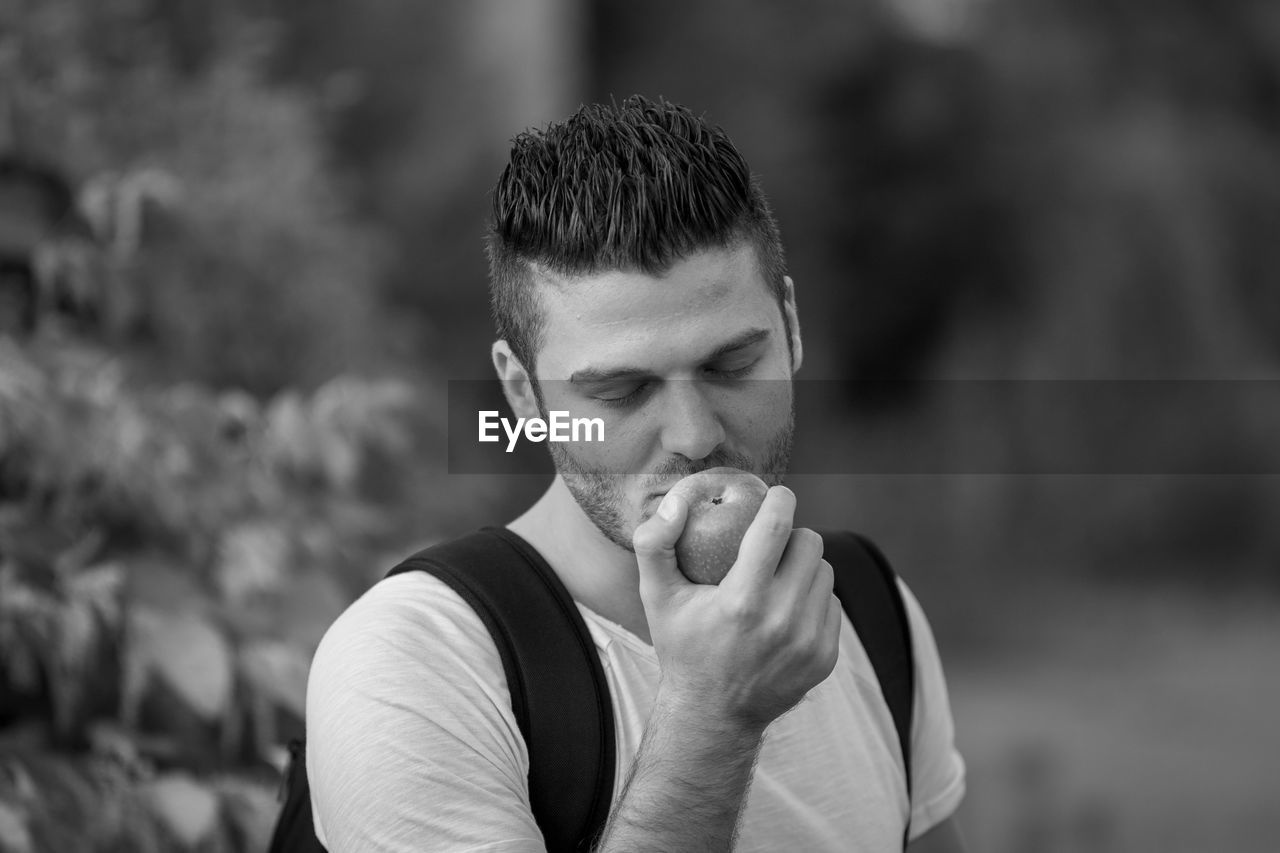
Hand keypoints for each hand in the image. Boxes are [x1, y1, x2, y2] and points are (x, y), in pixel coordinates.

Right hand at [632, 485, 842, 731]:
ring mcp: (807, 642)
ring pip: (825, 572)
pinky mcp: (824, 658)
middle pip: (810, 544)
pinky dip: (812, 598)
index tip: (777, 494)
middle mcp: (781, 621)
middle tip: (771, 543)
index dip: (781, 500)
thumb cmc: (682, 647)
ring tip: (777, 577)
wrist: (711, 714)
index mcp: (742, 601)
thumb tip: (677, 501)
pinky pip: (831, 605)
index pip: (777, 528)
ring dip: (804, 566)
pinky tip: (787, 608)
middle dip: (792, 535)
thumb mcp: (656, 597)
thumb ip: (654, 544)